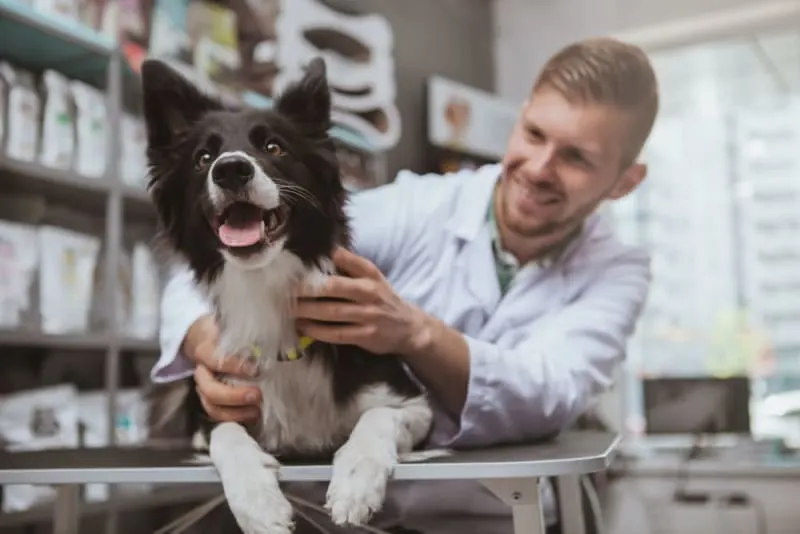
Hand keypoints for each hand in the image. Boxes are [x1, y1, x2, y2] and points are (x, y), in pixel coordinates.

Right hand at [182, 315, 261, 423]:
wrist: (205, 338)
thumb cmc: (225, 333)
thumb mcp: (233, 327)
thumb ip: (248, 335)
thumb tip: (275, 341)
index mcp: (205, 351)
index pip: (215, 360)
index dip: (234, 366)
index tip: (255, 370)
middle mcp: (201, 372)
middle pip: (210, 390)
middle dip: (234, 396)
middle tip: (257, 395)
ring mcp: (203, 388)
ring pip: (211, 407)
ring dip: (235, 413)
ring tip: (257, 411)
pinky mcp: (209, 400)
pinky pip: (218, 414)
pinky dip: (235, 418)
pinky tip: (253, 416)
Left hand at [294, 247, 428, 355]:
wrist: (409, 328)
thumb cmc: (383, 298)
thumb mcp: (372, 277)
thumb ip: (349, 264)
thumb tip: (321, 250)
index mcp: (369, 274)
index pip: (344, 260)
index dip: (320, 259)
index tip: (297, 261)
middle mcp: (369, 292)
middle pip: (333, 287)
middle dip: (307, 288)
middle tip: (285, 290)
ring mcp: (368, 315)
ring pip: (332, 312)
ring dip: (307, 311)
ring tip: (289, 309)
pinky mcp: (366, 335)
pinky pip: (337, 333)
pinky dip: (317, 331)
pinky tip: (303, 328)